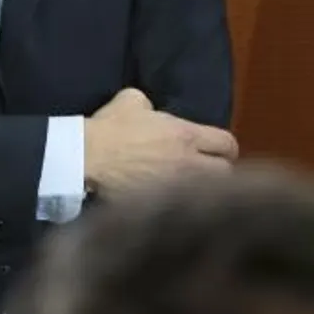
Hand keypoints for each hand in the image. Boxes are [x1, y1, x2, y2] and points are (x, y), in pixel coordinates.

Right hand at [83, 88, 237, 196]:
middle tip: (206, 174)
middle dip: (219, 173)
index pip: (228, 144)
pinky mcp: (162, 209)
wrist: (85, 159)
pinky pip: (185, 212)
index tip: (216, 153)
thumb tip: (152, 112)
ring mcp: (177, 190)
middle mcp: (190, 165)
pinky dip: (183, 211)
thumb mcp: (131, 101)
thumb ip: (151, 105)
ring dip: (204, 193)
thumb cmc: (109, 129)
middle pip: (226, 174)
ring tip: (192, 193)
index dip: (225, 149)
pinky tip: (172, 208)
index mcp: (186, 136)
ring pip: (209, 196)